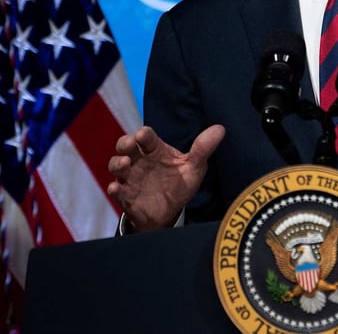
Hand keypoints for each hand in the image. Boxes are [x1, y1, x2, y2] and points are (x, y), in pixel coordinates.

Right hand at [106, 124, 224, 231]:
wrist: (170, 211)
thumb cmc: (179, 183)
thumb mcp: (194, 167)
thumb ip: (203, 149)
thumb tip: (220, 129)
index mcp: (156, 150)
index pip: (147, 137)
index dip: (144, 135)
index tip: (144, 135)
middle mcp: (140, 160)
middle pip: (126, 146)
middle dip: (125, 143)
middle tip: (129, 145)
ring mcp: (130, 177)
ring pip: (116, 165)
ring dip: (117, 164)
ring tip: (125, 164)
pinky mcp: (126, 195)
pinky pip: (116, 191)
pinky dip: (115, 189)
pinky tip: (116, 188)